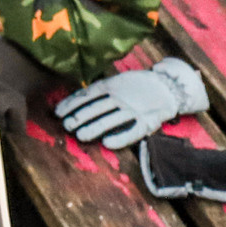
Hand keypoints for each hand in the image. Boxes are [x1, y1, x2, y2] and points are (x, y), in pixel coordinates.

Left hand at [54, 58, 207, 148]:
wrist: (168, 87)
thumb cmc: (136, 86)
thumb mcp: (115, 82)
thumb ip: (97, 90)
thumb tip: (71, 99)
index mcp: (112, 86)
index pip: (88, 95)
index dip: (72, 103)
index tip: (57, 112)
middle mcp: (121, 98)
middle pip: (97, 108)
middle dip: (80, 116)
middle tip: (66, 125)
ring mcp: (134, 109)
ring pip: (111, 119)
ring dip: (95, 127)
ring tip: (80, 135)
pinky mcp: (147, 121)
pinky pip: (133, 131)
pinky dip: (121, 138)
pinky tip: (107, 144)